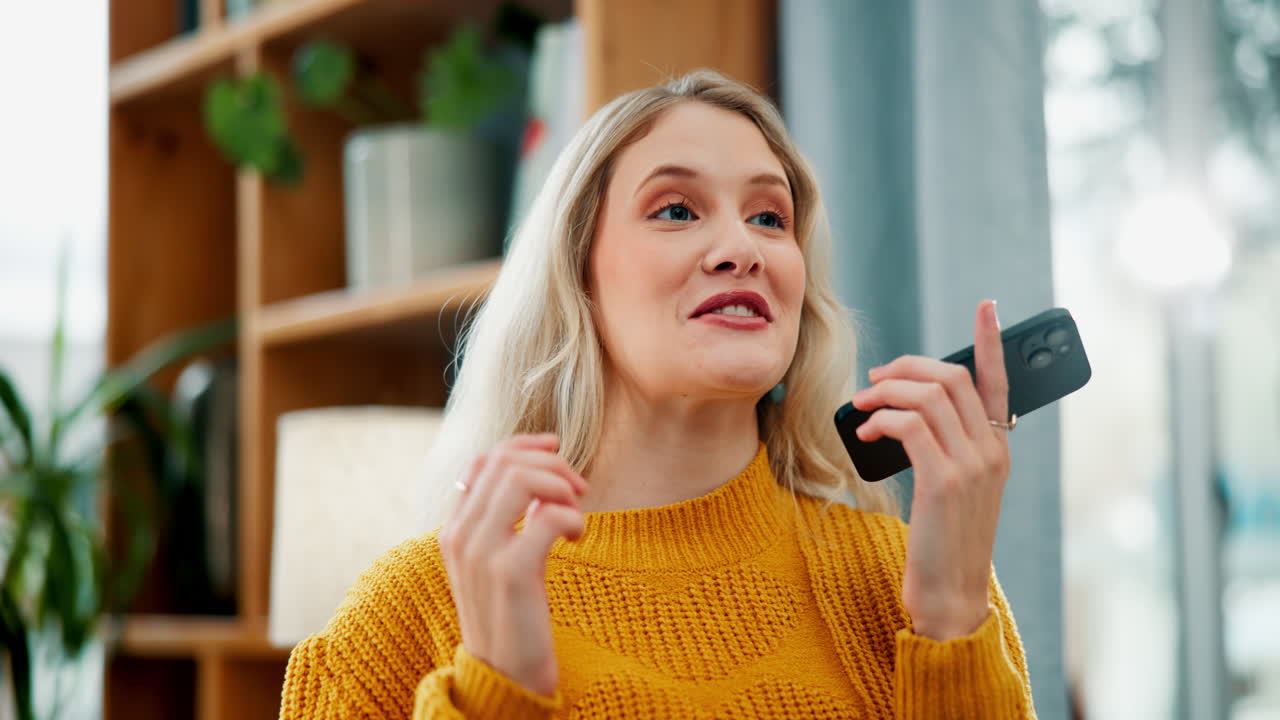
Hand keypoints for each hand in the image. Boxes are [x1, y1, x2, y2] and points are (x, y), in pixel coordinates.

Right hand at [438, 434, 587, 696]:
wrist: (505, 677)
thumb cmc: (512, 615)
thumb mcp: (500, 559)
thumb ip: (509, 519)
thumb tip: (541, 476)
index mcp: (454, 528)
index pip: (484, 460)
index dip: (524, 444)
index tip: (556, 449)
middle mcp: (460, 536)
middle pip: (505, 462)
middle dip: (552, 464)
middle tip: (578, 489)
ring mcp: (481, 554)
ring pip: (521, 479)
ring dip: (560, 486)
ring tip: (576, 511)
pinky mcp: (511, 574)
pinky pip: (547, 517)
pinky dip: (572, 518)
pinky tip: (577, 538)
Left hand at [850, 300, 1010, 640]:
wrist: (950, 595)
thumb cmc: (943, 541)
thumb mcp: (953, 488)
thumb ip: (946, 447)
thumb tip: (906, 409)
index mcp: (998, 449)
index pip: (1000, 382)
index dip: (992, 342)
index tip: (986, 307)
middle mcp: (992, 452)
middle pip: (952, 378)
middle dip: (907, 367)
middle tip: (874, 380)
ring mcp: (971, 466)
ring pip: (928, 396)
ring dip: (886, 391)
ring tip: (862, 406)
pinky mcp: (943, 482)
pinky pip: (909, 426)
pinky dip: (881, 420)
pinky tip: (865, 435)